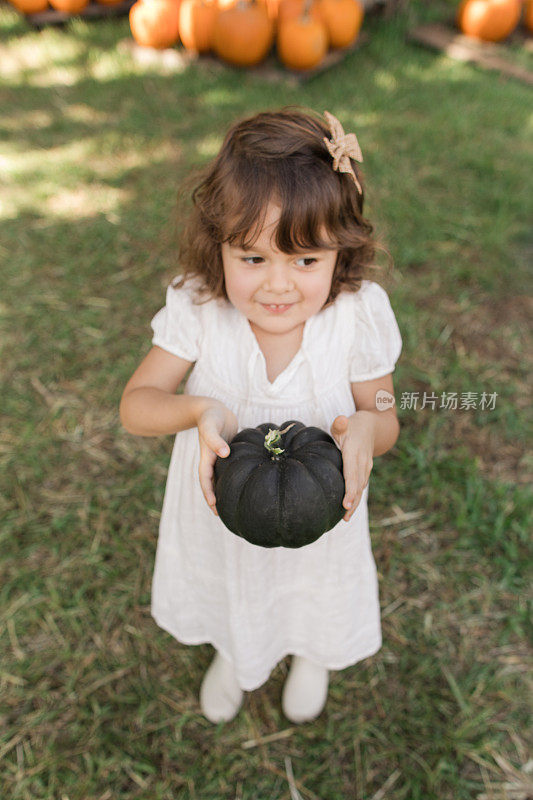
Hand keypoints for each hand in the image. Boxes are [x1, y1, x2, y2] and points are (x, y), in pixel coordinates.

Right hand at [197, 400, 238, 515]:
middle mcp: (213, 460)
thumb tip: (224, 453)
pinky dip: (235, 478)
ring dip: (225, 491)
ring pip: (221, 478)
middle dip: (215, 499)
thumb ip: (215, 439)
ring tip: (234, 505)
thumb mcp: (210, 425)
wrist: (212, 408)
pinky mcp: (229, 453)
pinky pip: (231, 470)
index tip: (214, 506)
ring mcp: (220, 458)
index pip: (205, 480)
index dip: (209, 493)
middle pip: (212, 484)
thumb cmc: (210, 416)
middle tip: (223, 515)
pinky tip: (246, 484)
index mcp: (206, 457)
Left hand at [330, 413, 374, 521]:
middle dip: (353, 502)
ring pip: (361, 487)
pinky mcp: (366, 470)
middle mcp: (362, 461)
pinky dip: (356, 496)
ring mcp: (366, 467)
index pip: (352, 473)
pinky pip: (361, 485)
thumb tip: (340, 420)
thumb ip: (341, 424)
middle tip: (345, 517)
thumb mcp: (346, 423)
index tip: (346, 504)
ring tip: (346, 517)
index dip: (350, 490)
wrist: (374, 427)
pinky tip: (348, 507)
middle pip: (358, 485)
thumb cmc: (354, 426)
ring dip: (355, 502)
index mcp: (355, 452)